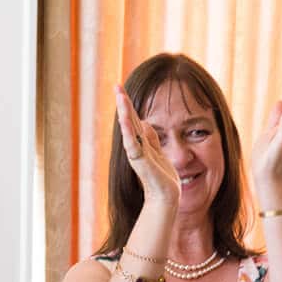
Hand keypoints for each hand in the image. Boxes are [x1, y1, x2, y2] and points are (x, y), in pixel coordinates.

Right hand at [114, 84, 179, 205]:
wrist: (165, 196)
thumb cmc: (162, 176)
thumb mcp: (158, 151)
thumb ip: (151, 138)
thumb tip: (145, 122)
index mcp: (141, 142)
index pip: (134, 119)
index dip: (129, 104)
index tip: (122, 89)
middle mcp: (136, 145)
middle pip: (129, 120)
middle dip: (123, 102)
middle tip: (116, 85)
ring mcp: (137, 153)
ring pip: (129, 129)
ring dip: (125, 112)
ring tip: (120, 97)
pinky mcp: (141, 161)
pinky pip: (133, 144)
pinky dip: (129, 132)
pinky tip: (125, 120)